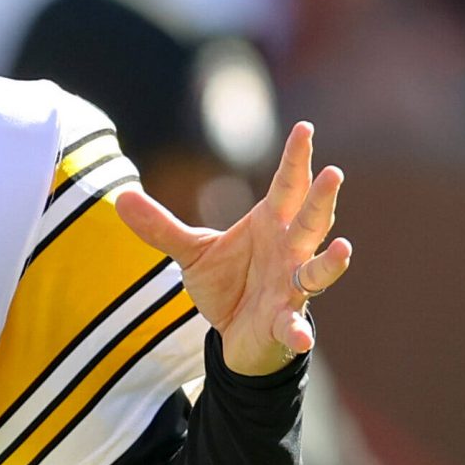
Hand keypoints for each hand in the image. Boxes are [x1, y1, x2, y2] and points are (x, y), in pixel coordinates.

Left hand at [115, 121, 349, 376]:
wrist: (235, 335)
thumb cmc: (227, 284)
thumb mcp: (191, 251)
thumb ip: (161, 227)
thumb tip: (120, 198)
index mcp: (271, 223)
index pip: (287, 185)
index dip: (296, 159)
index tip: (305, 128)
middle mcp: (290, 251)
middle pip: (311, 220)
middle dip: (321, 199)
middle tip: (332, 173)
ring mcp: (292, 287)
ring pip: (317, 271)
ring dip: (330, 262)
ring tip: (344, 249)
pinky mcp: (284, 322)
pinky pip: (294, 325)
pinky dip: (298, 331)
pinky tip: (301, 336)